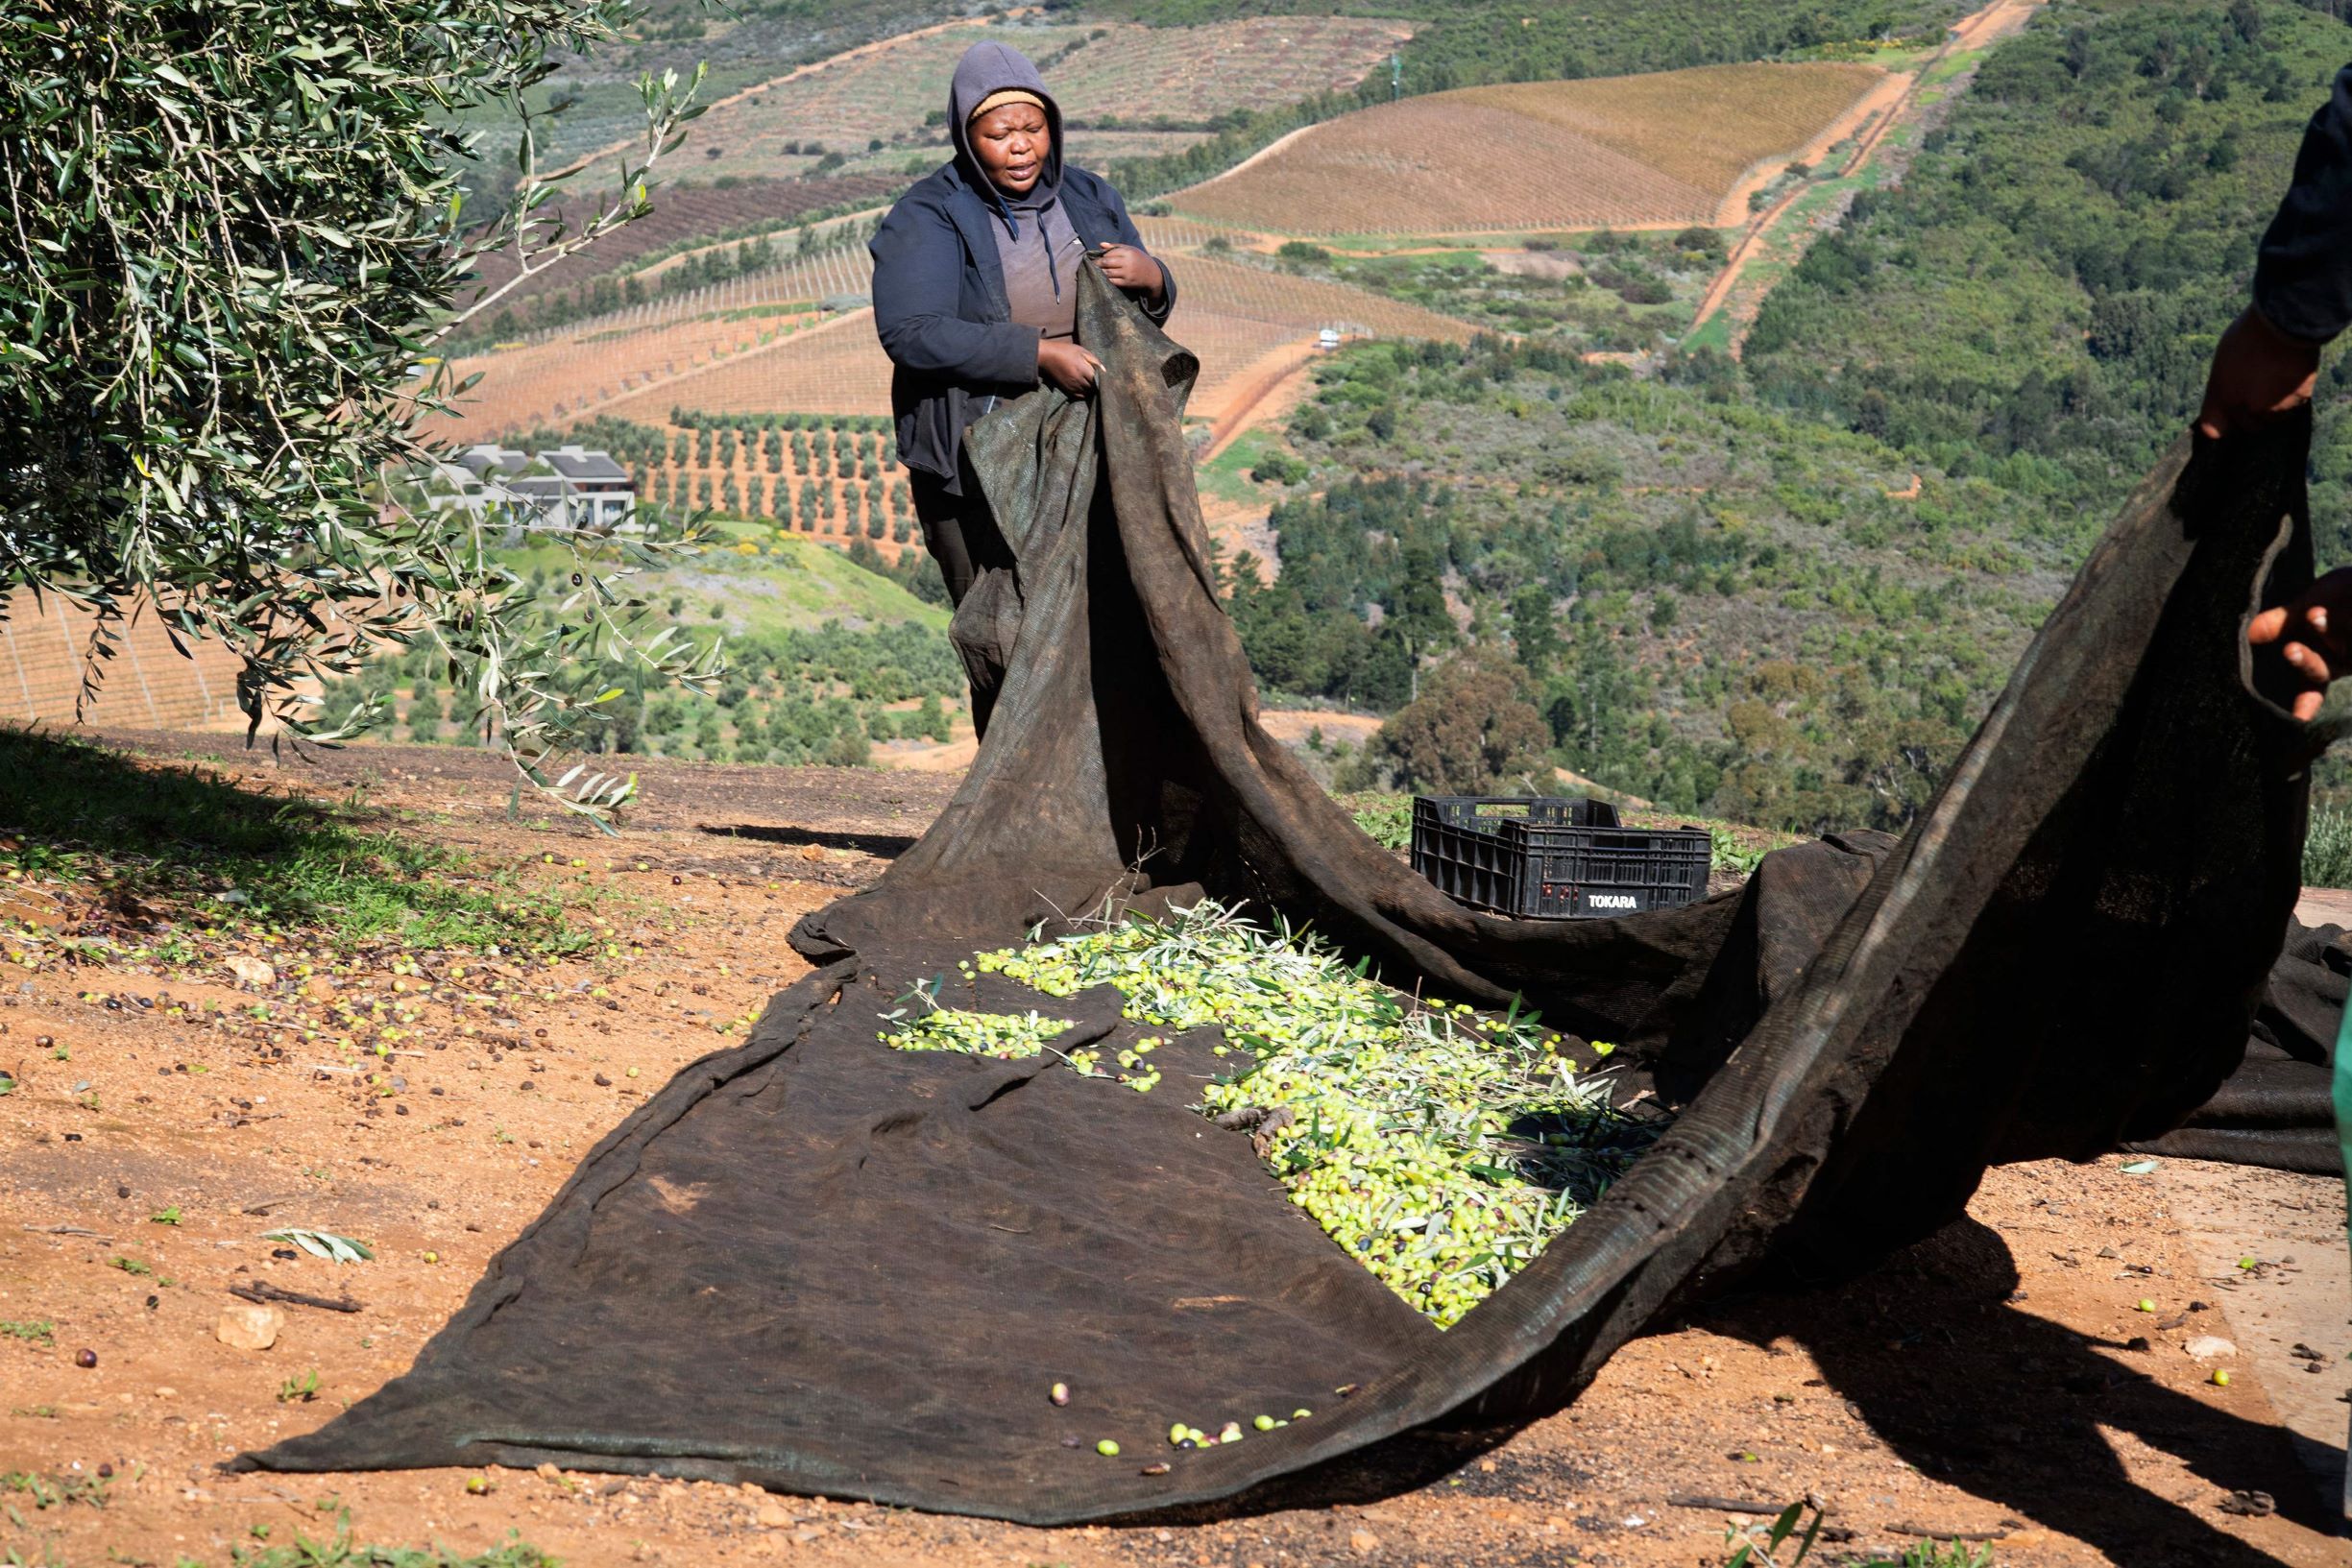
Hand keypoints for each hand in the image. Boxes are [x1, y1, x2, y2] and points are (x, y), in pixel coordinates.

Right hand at [1038, 337, 1102, 395]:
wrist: (1047, 356)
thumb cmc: (1065, 351)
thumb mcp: (1081, 351)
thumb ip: (1094, 361)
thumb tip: (1105, 371)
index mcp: (1083, 369)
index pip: (1099, 380)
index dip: (1104, 380)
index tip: (1107, 378)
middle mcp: (1078, 380)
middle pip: (1094, 388)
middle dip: (1099, 385)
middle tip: (1103, 382)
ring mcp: (1072, 386)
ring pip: (1088, 393)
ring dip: (1092, 389)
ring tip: (1095, 384)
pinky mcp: (1067, 390)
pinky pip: (1080, 395)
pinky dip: (1085, 393)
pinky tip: (1087, 387)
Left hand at [1096, 242, 1164, 300]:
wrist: (1153, 274)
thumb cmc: (1139, 259)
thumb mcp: (1130, 250)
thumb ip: (1116, 247)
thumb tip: (1101, 245)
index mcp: (1128, 252)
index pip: (1109, 253)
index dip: (1100, 255)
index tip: (1094, 257)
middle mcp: (1128, 262)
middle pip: (1106, 262)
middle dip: (1097, 264)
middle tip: (1091, 265)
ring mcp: (1127, 273)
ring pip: (1108, 273)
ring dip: (1099, 272)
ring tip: (1094, 271)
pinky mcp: (1127, 283)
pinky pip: (1112, 281)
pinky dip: (1106, 279)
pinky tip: (1102, 278)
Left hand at [2195, 305, 2320, 438]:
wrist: (2284, 322)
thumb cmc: (2250, 334)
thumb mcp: (2223, 360)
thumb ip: (2223, 386)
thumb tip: (2226, 399)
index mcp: (2221, 396)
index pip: (2214, 430)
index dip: (2222, 425)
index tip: (2226, 421)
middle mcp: (2244, 407)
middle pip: (2249, 426)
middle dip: (2253, 414)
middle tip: (2260, 391)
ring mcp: (2273, 407)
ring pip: (2273, 419)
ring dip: (2276, 407)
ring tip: (2277, 381)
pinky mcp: (2297, 401)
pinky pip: (2294, 408)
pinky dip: (2293, 398)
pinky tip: (2290, 379)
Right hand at [2249, 567, 2351, 720]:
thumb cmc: (2333, 597)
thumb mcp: (2301, 607)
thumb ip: (2278, 623)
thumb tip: (2248, 633)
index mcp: (2319, 661)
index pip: (2309, 689)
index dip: (2304, 705)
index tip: (2299, 719)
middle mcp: (2340, 660)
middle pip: (2320, 671)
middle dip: (2304, 661)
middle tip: (2289, 650)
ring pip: (2339, 647)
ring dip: (2324, 631)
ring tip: (2314, 613)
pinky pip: (2351, 629)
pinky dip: (2338, 619)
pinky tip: (2331, 606)